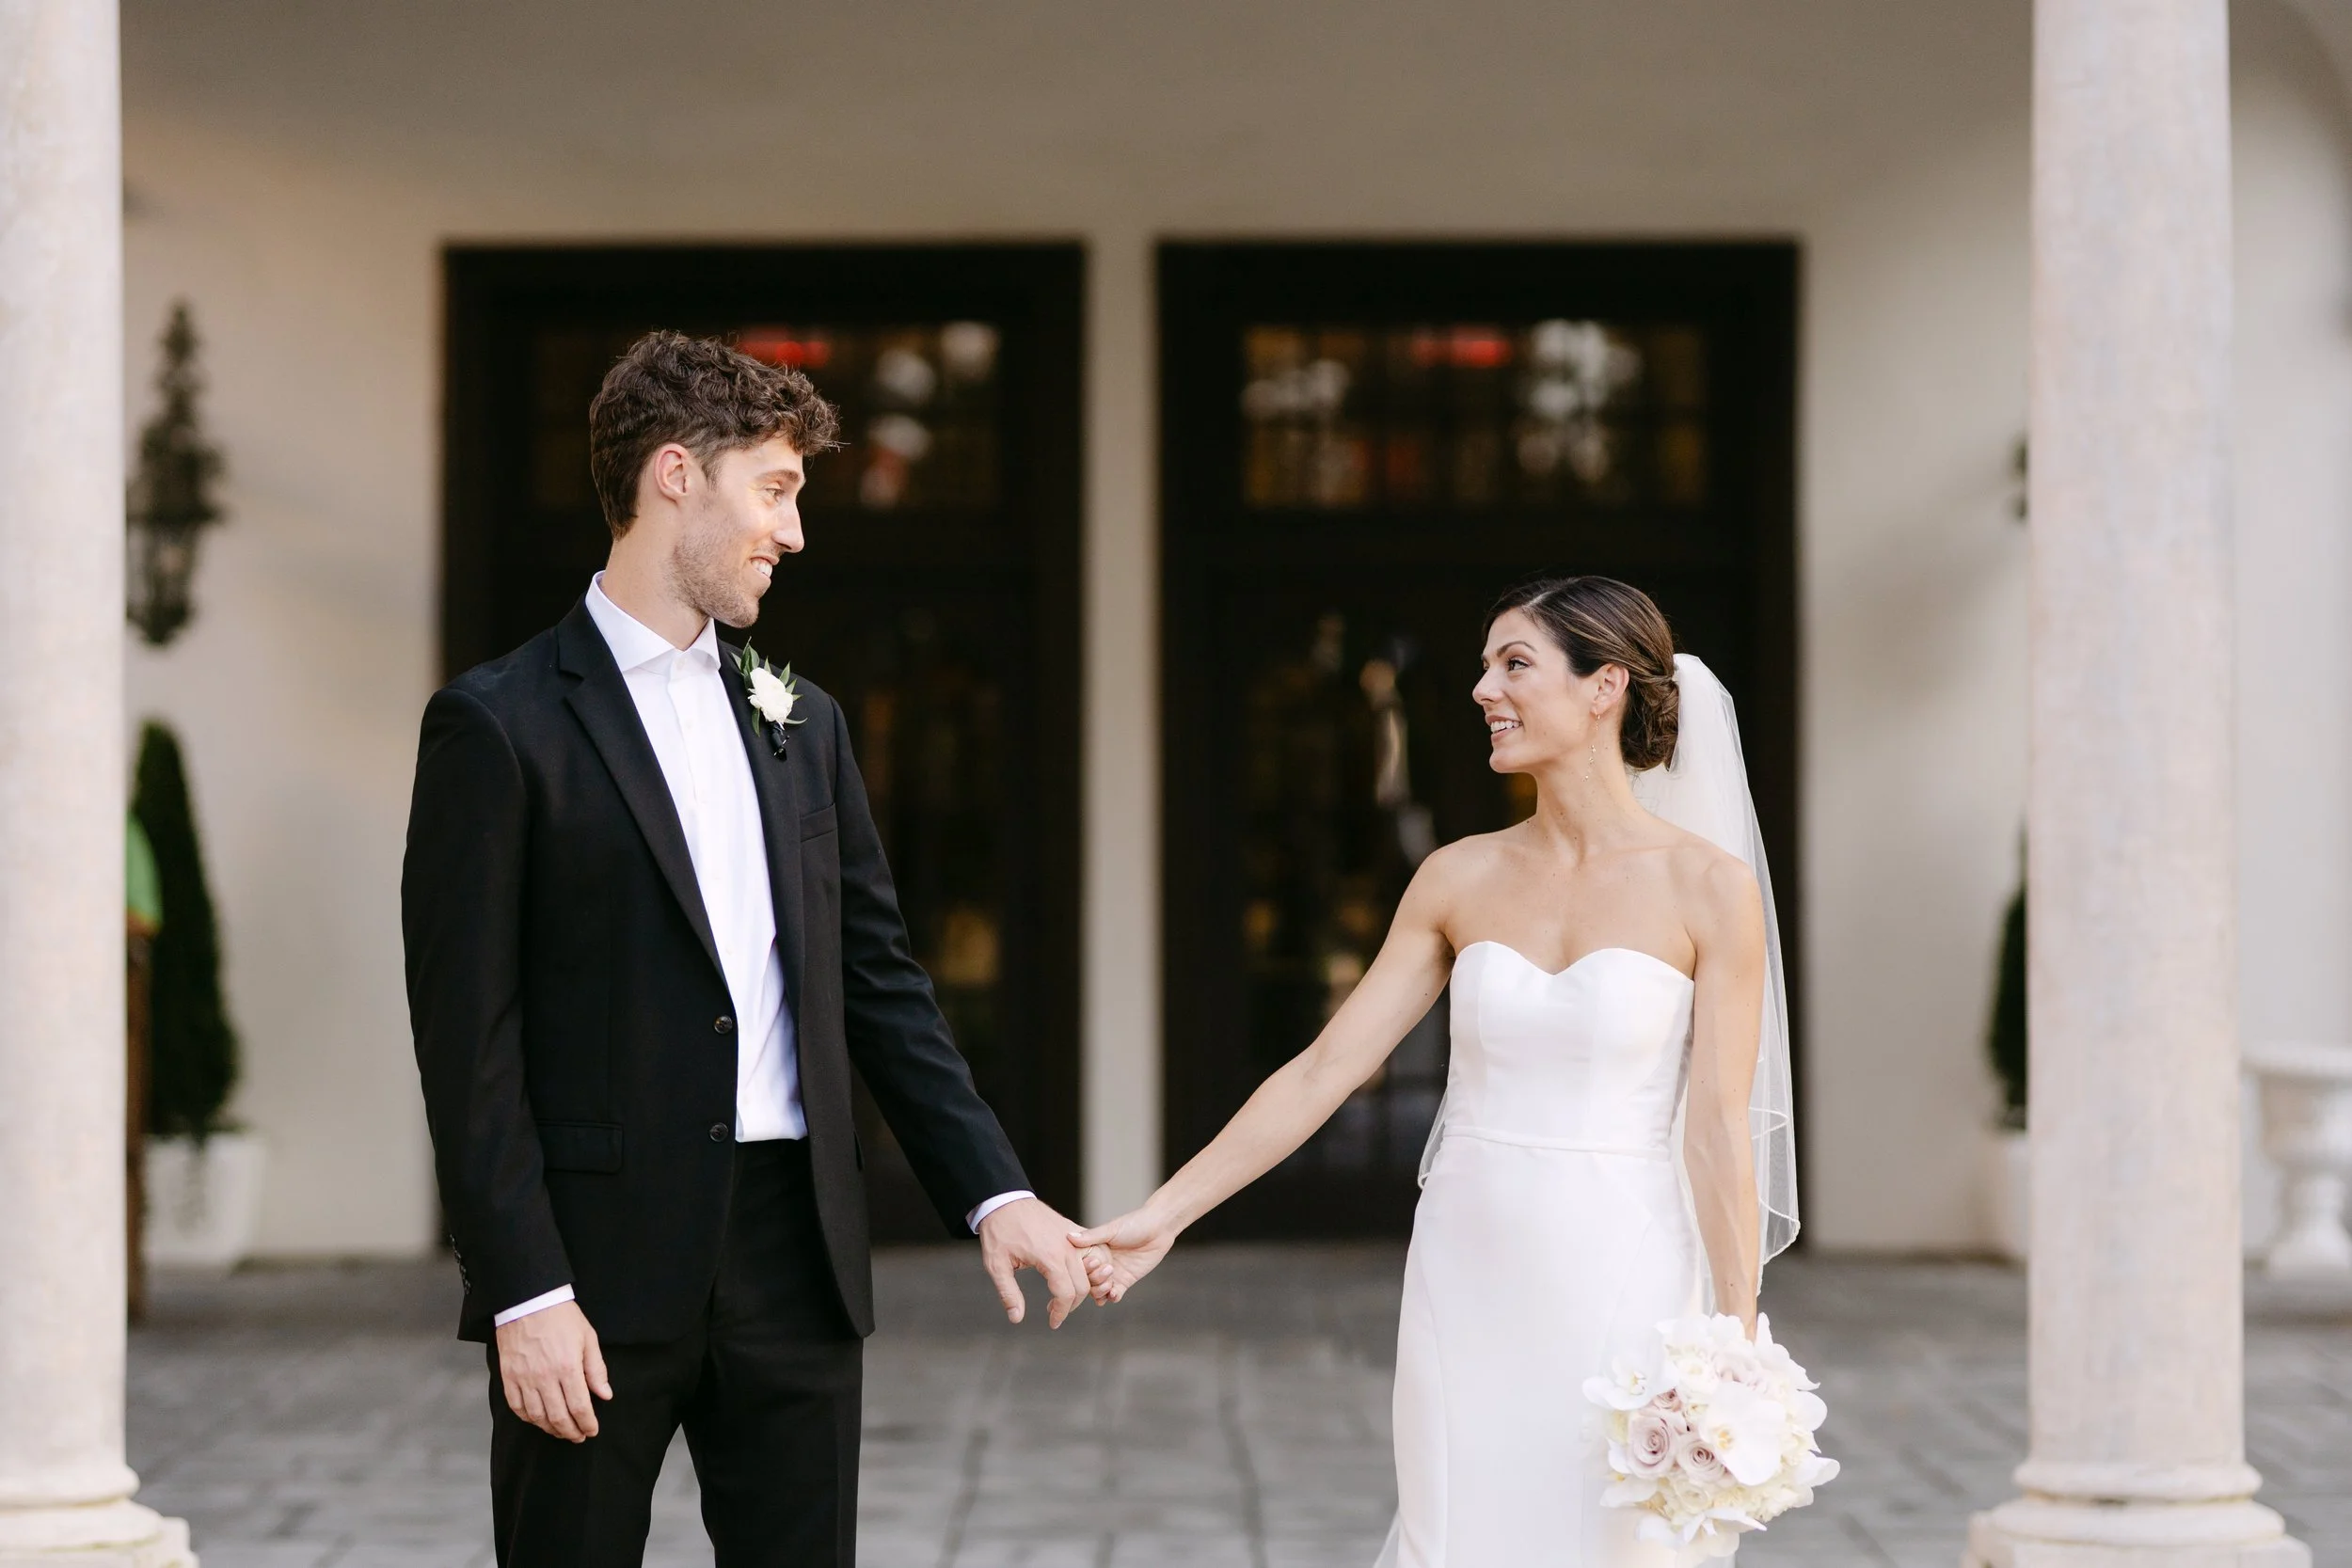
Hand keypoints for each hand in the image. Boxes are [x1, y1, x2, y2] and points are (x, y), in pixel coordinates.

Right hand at [493, 1299, 611, 1441]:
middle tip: (578, 1436)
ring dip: (550, 1429)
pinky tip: (538, 1420)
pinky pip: (517, 1406)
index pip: (580, 1407)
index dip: (587, 1423)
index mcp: (567, 1367)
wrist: (528, 1301)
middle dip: (571, 1432)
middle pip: (558, 1417)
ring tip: (561, 1431)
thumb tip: (605, 1395)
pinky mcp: (508, 1377)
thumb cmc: (561, 1317)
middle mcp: (545, 1377)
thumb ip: (596, 1369)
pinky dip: (528, 1418)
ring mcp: (524, 1378)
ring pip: (537, 1416)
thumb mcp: (588, 1338)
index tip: (592, 1430)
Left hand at [977, 1197, 1090, 1327]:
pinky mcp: (1073, 1230)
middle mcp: (1067, 1247)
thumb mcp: (996, 1265)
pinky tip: (1068, 1278)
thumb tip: (1017, 1318)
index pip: (1066, 1294)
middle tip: (1055, 1312)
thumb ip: (1008, 1293)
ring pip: (1089, 1271)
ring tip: (1062, 1296)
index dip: (1060, 1313)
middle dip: (1071, 1305)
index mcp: (1049, 1257)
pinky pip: (1088, 1254)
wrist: (1005, 1200)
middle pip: (1083, 1286)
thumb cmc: (999, 1232)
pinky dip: (1085, 1270)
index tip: (1053, 1323)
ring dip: (1081, 1288)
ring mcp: (1072, 1238)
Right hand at [1070, 1205, 1178, 1303]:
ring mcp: (1112, 1274)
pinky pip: (1115, 1294)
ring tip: (1108, 1287)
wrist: (1158, 1229)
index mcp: (1093, 1251)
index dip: (1082, 1269)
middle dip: (1092, 1282)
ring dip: (1100, 1292)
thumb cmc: (1134, 1224)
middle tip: (1105, 1274)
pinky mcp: (1125, 1281)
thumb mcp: (1111, 1230)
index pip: (1080, 1266)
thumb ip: (1091, 1237)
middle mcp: (1100, 1264)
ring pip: (1099, 1291)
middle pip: (1087, 1281)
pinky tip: (1114, 1294)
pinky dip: (1112, 1297)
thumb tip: (1068, 1237)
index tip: (1091, 1264)